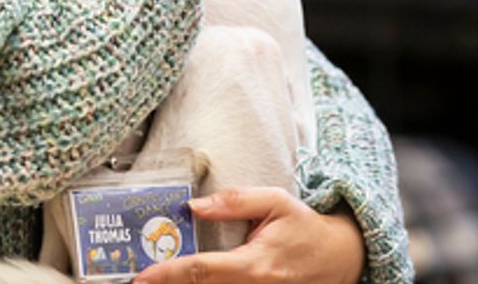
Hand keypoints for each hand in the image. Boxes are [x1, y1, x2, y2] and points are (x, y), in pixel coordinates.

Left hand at [133, 187, 365, 283]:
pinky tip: (184, 281)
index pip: (202, 271)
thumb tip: (194, 206)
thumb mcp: (275, 202)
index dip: (168, 275)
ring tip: (154, 280)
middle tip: (135, 280)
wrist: (342, 258)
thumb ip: (234, 202)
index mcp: (255, 264)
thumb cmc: (305, 227)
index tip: (141, 277)